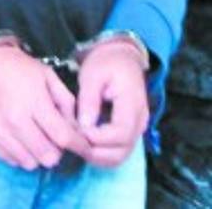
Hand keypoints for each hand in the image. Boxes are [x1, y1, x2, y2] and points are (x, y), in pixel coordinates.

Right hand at [0, 43, 89, 169]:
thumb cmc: (13, 65)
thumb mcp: (45, 74)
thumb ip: (64, 100)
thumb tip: (75, 125)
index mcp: (34, 102)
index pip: (63, 137)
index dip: (78, 145)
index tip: (85, 146)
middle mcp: (17, 122)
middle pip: (48, 156)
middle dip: (58, 149)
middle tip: (56, 137)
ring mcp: (1, 133)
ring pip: (31, 163)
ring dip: (39, 154)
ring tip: (38, 137)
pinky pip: (12, 161)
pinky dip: (22, 155)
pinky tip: (22, 139)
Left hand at [77, 41, 148, 167]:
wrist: (121, 57)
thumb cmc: (106, 62)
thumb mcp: (93, 74)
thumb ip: (89, 99)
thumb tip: (84, 126)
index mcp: (133, 103)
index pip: (120, 133)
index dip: (98, 138)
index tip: (79, 130)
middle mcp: (140, 120)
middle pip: (122, 151)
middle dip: (96, 152)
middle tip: (74, 141)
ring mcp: (137, 128)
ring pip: (120, 156)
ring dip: (98, 155)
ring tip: (78, 142)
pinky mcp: (131, 132)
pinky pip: (118, 151)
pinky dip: (102, 152)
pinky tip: (86, 141)